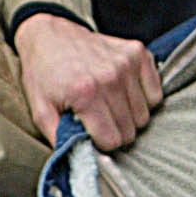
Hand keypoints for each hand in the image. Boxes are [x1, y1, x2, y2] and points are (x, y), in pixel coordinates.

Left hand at [13, 14, 162, 149]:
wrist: (47, 34)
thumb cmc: (44, 74)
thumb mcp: (40, 112)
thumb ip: (60, 140)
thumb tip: (78, 162)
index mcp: (85, 94)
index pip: (113, 140)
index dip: (102, 142)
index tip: (92, 133)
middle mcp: (110, 77)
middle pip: (130, 129)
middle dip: (115, 131)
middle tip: (99, 119)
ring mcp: (126, 63)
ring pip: (144, 114)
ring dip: (129, 115)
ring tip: (110, 104)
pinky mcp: (137, 53)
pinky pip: (155, 92)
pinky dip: (143, 97)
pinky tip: (124, 92)